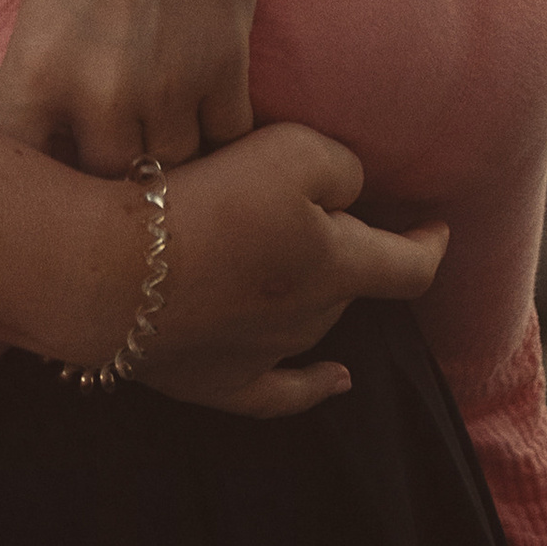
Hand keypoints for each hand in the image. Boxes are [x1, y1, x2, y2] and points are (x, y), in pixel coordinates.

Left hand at [0, 0, 266, 169]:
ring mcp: (168, 84)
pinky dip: (221, 141)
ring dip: (166, 165)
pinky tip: (210, 123)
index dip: (30, 173)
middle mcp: (101, 91)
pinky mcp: (226, 67)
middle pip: (102, 186)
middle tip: (108, 164)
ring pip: (169, 172)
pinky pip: (227, 143)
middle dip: (104, 179)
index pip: (20, 165)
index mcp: (37, 63)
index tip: (43, 160)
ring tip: (163, 151)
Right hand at [120, 122, 447, 418]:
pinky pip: (282, 393)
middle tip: (321, 209)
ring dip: (319, 294)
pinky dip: (315, 385)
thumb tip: (354, 194)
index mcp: (336, 267)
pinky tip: (336, 381)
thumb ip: (343, 170)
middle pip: (351, 284)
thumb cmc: (204, 201)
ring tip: (295, 256)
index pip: (409, 266)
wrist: (109, 270)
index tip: (437, 226)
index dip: (430, 243)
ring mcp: (264, 358)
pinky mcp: (215, 382)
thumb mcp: (292, 152)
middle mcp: (311, 320)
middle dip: (352, 249)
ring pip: (313, 323)